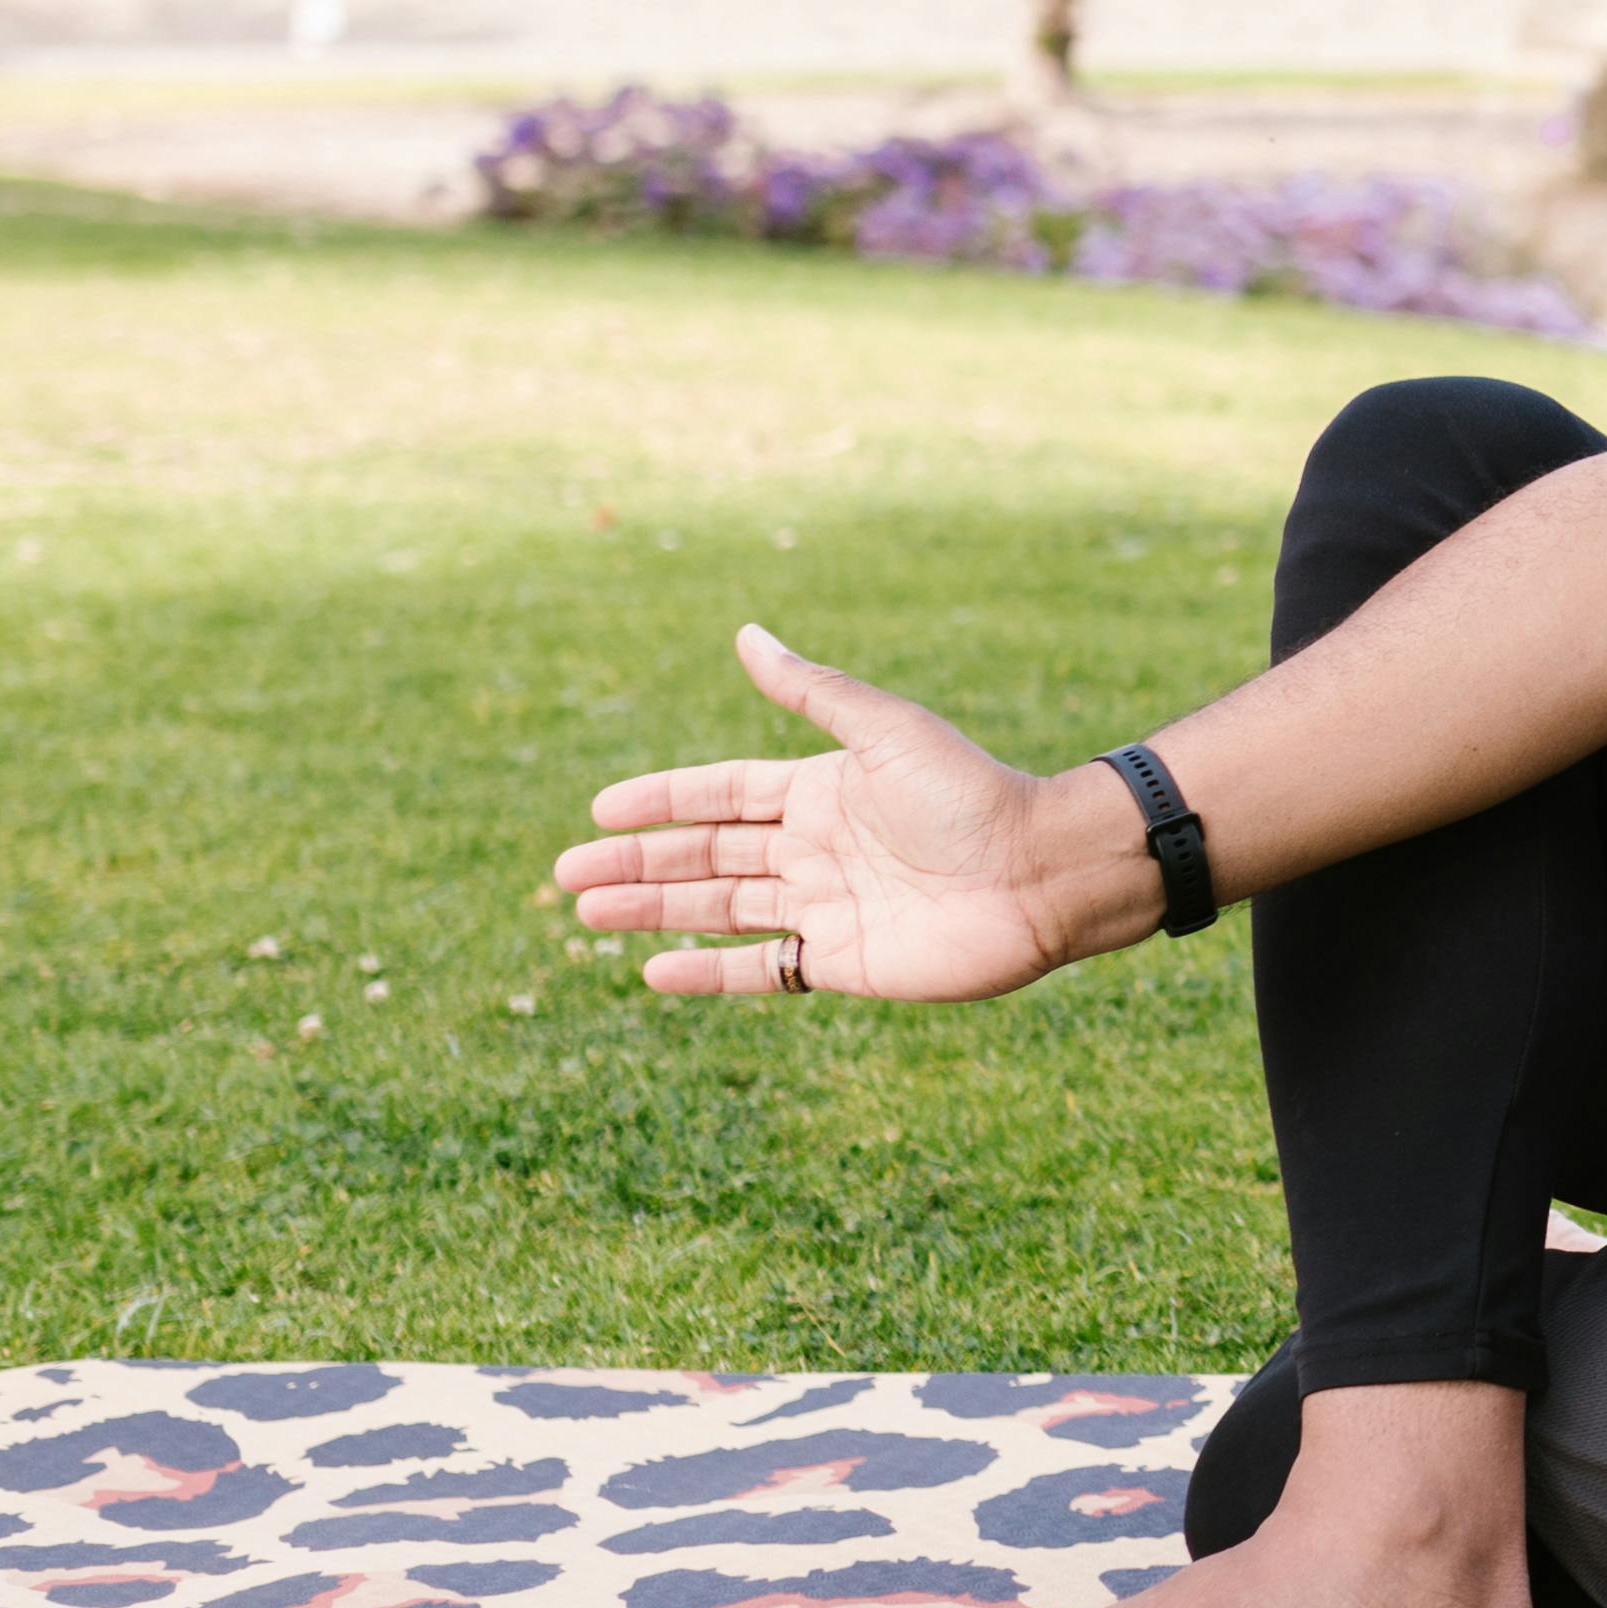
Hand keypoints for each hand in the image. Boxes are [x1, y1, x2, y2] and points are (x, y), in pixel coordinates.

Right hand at [552, 626, 1111, 1003]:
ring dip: (655, 913)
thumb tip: (745, 633)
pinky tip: (652, 974)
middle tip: (565, 878)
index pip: (722, 793)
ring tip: (586, 918)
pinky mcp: (844, 961)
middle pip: (708, 855)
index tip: (600, 810)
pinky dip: (708, 974)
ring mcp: (828, 906)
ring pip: (721, 910)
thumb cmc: (974, 796)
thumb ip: (814, 691)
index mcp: (824, 790)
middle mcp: (818, 848)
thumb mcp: (887, 732)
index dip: (662, 801)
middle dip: (637, 865)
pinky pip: (761, 970)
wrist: (1041, 873)